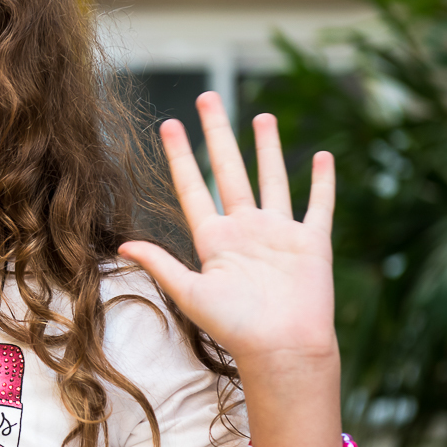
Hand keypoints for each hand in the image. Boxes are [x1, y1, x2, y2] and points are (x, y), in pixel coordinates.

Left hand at [118, 92, 336, 371]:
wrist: (282, 349)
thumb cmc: (235, 328)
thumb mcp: (190, 292)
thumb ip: (161, 264)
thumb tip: (123, 244)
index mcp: (214, 239)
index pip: (193, 187)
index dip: (181, 156)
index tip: (169, 125)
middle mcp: (245, 229)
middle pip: (229, 169)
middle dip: (219, 133)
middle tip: (207, 97)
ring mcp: (279, 233)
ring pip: (272, 179)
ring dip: (268, 148)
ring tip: (262, 115)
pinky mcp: (311, 242)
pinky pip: (319, 205)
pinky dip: (323, 182)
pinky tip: (322, 157)